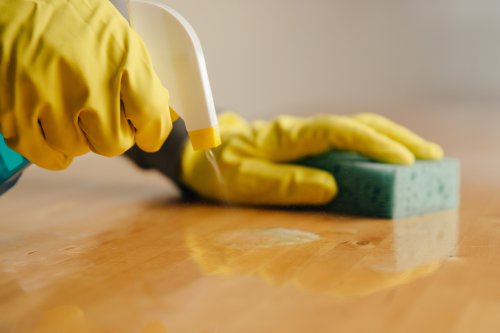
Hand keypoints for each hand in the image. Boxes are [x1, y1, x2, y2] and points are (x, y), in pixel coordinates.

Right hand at [0, 0, 172, 169]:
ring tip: (70, 109)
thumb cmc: (69, 15)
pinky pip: (45, 154)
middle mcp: (88, 82)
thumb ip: (141, 79)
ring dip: (79, 136)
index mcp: (121, 59)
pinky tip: (53, 130)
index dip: (152, 131)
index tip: (147, 135)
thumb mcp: (118, 37)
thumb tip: (156, 118)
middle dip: (113, 133)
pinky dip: (52, 150)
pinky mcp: (15, 111)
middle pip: (115, 143)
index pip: (151, 115)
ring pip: (79, 149)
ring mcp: (51, 100)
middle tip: (103, 116)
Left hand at [181, 112, 442, 204]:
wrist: (202, 154)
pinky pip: (347, 142)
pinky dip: (374, 148)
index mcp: (288, 136)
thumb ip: (286, 185)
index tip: (403, 160)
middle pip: (357, 123)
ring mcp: (307, 135)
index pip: (338, 131)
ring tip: (422, 157)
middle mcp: (302, 129)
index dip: (373, 144)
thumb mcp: (246, 182)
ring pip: (356, 129)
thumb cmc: (222, 169)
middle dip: (395, 138)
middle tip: (430, 156)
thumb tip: (331, 188)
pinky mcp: (308, 145)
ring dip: (391, 140)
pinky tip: (389, 161)